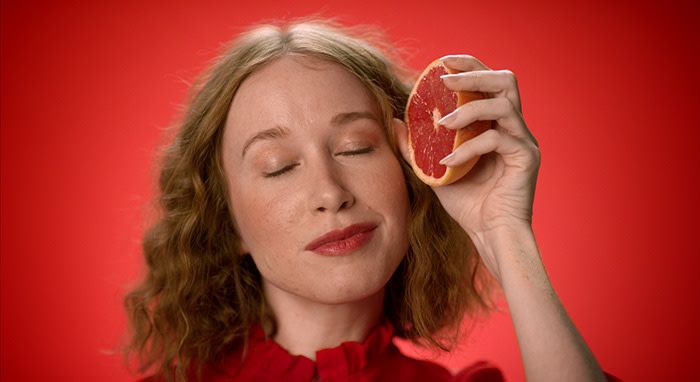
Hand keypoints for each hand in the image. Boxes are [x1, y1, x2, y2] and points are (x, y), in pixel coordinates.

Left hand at [396, 54, 539, 279]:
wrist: (489, 235)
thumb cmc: (467, 204)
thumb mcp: (434, 170)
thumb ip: (417, 146)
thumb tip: (396, 121)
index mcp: (497, 124)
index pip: (488, 81)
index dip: (469, 65)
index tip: (443, 62)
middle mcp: (514, 127)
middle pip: (505, 80)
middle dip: (474, 74)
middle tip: (445, 81)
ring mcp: (523, 141)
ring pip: (504, 104)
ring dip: (469, 109)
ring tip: (443, 124)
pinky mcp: (526, 158)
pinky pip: (497, 139)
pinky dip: (468, 147)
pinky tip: (448, 161)